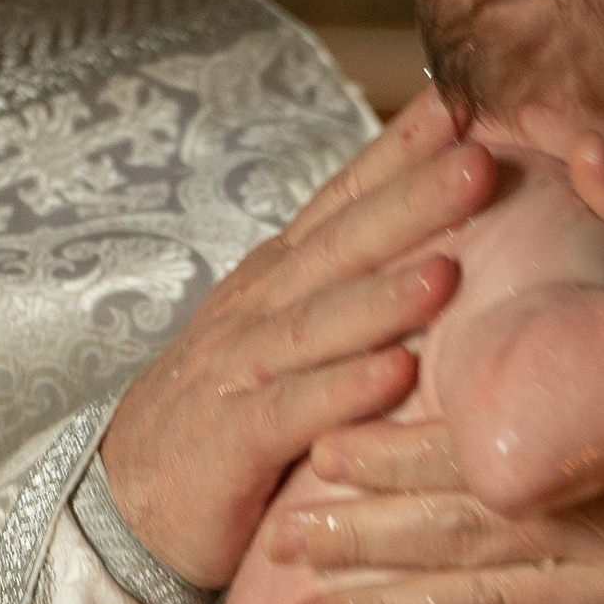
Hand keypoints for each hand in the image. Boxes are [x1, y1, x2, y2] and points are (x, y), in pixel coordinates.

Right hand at [96, 88, 488, 588]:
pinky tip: (395, 375)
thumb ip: (350, 294)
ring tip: (448, 271)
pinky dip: (343, 392)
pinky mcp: (232, 442)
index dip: (399, 152)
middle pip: (341, 245)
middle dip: (410, 201)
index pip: (344, 201)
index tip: (464, 102)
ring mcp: (241, 372)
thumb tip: (445, 244)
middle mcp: (262, 309)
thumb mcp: (290, 340)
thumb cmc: (231, 416)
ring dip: (384, 296)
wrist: (125, 501)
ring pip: (319, 323)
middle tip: (478, 160)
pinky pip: (293, 411)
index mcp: (281, 278)